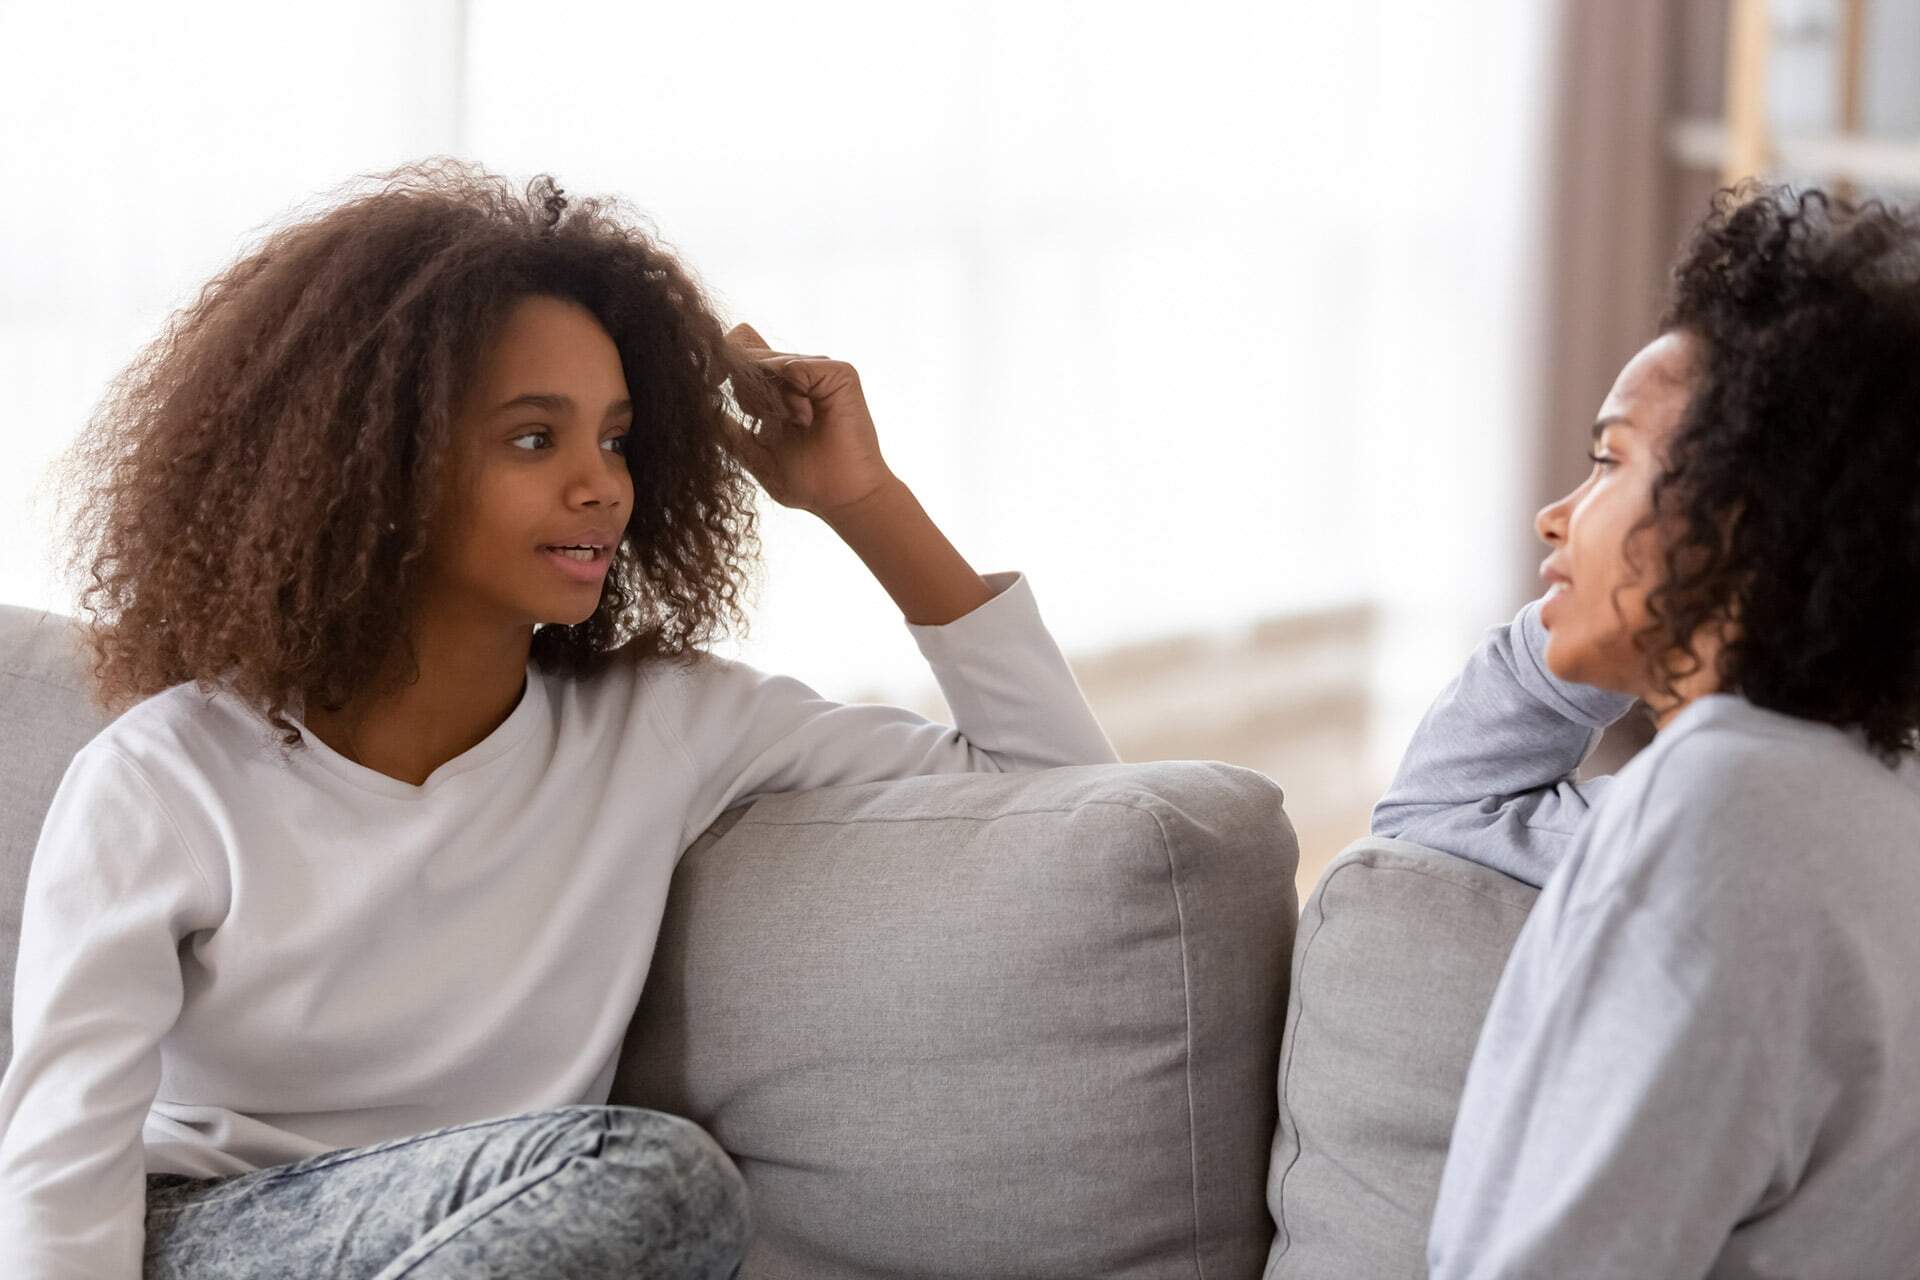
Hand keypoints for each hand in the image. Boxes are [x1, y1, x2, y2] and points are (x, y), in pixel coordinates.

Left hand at [721, 323, 894, 518]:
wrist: (843, 499)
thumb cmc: (805, 482)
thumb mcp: (753, 453)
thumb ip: (727, 430)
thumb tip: (697, 409)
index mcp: (777, 388)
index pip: (743, 348)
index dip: (722, 358)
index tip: (711, 381)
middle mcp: (799, 373)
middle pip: (751, 354)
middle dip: (745, 387)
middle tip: (764, 419)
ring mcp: (820, 371)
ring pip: (771, 361)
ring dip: (770, 397)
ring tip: (791, 425)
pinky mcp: (840, 374)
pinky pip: (797, 366)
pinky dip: (792, 394)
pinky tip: (802, 418)